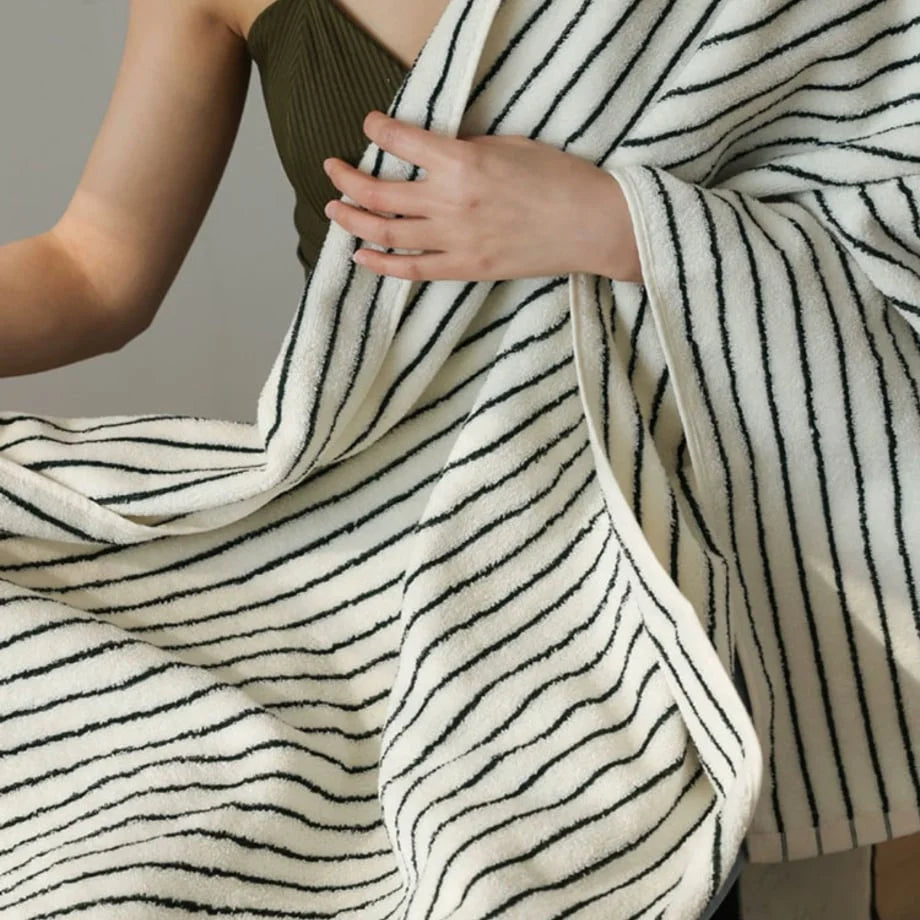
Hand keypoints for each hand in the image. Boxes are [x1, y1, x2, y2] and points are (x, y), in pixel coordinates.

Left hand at [322, 110, 640, 282]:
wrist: (592, 225)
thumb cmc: (559, 179)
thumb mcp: (509, 146)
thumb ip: (465, 151)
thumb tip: (436, 157)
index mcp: (461, 162)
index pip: (400, 140)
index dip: (377, 128)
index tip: (369, 124)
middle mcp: (449, 202)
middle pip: (379, 192)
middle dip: (347, 178)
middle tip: (333, 169)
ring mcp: (454, 240)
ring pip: (386, 233)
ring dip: (353, 220)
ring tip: (335, 209)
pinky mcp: (465, 269)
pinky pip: (411, 271)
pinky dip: (380, 264)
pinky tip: (360, 256)